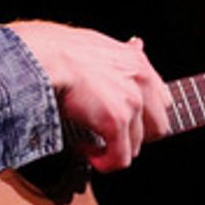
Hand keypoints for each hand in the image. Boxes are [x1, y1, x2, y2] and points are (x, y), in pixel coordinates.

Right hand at [8, 21, 170, 172]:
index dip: (143, 115)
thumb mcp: (99, 42)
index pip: (161, 99)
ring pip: (136, 146)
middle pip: (158, 128)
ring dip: (114, 148)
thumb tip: (136, 45)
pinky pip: (119, 159)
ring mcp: (132, 102)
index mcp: (137, 61)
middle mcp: (142, 80)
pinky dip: (103, 162)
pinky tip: (86, 152)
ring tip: (92, 142)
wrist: (42, 56)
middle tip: (110, 136)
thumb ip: (122, 52)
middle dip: (134, 136)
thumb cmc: (58, 48)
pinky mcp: (116, 121)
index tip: (125, 120)